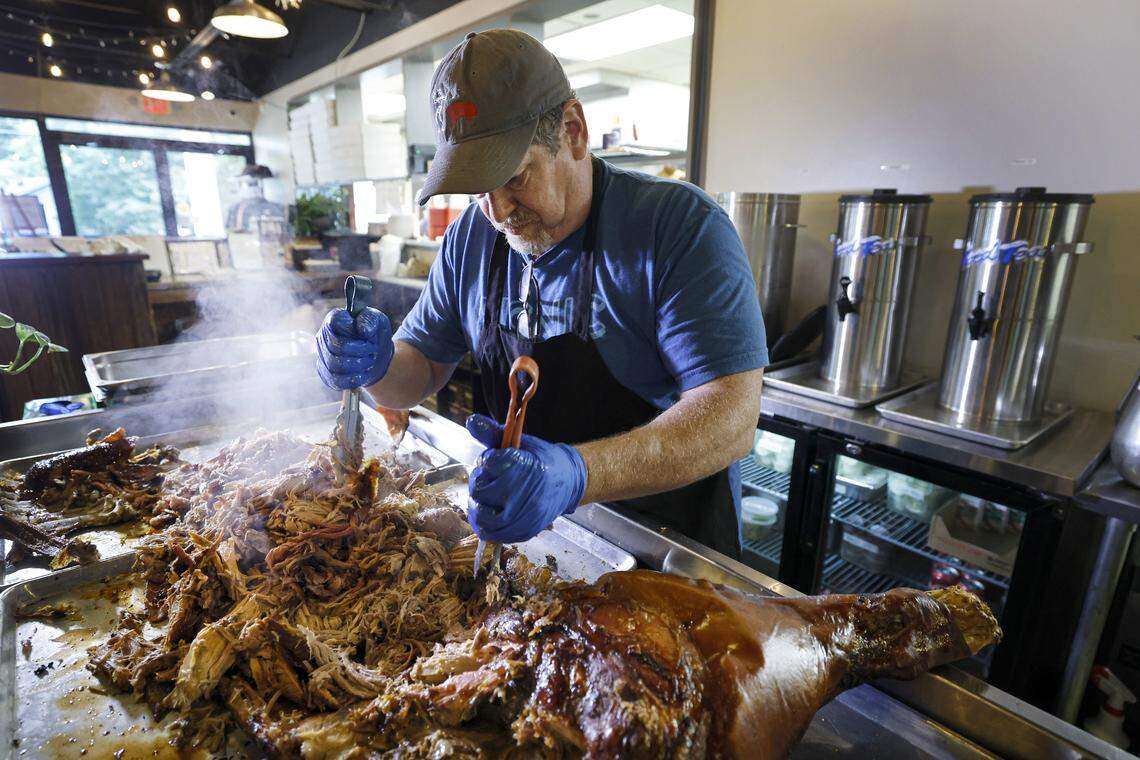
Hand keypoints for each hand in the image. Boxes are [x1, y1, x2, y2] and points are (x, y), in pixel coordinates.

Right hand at [316, 307, 392, 389]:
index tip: (367, 334)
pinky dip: (352, 379)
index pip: (334, 322)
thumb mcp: (378, 321)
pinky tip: (363, 375)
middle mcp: (324, 337)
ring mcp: (323, 356)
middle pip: (335, 346)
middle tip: (373, 350)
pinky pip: (334, 380)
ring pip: (333, 365)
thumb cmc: (374, 334)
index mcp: (334, 319)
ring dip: (356, 365)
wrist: (377, 356)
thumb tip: (363, 329)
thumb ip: (370, 319)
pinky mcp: (326, 373)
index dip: (351, 329)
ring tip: (370, 361)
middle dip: (359, 350)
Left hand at [465, 414, 586, 543]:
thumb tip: (472, 421)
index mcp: (528, 466)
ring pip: (483, 517)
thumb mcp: (519, 441)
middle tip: (488, 478)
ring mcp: (526, 516)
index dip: (487, 460)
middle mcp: (527, 493)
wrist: (567, 481)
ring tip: (484, 497)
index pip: (490, 463)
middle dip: (479, 482)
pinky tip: (489, 512)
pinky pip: (494, 535)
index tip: (495, 459)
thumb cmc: (540, 459)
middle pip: (481, 491)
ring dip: (478, 505)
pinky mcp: (525, 531)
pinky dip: (485, 525)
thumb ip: (493, 433)